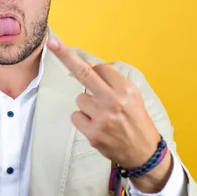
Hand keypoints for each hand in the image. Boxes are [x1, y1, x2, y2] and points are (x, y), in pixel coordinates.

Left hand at [47, 37, 171, 192]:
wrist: (144, 153)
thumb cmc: (136, 121)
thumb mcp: (132, 97)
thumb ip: (112, 82)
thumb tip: (89, 67)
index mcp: (126, 89)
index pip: (100, 69)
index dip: (94, 70)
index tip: (64, 46)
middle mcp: (114, 101)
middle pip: (84, 74)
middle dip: (66, 56)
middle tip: (52, 42)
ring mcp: (102, 118)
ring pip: (79, 99)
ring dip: (87, 106)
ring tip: (104, 117)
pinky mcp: (93, 133)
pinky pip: (76, 116)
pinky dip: (83, 120)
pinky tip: (97, 126)